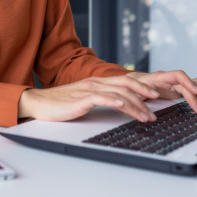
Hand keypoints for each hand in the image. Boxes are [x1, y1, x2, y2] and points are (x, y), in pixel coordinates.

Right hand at [18, 74, 163, 122]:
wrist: (39, 103)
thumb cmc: (61, 104)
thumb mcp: (84, 99)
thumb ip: (100, 98)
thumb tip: (118, 106)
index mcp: (97, 82)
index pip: (124, 81)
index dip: (141, 87)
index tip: (155, 96)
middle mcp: (95, 83)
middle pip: (125, 85)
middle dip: (144, 94)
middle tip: (157, 103)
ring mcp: (88, 89)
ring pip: (117, 93)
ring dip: (135, 105)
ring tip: (146, 115)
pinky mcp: (80, 99)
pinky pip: (100, 98)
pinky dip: (114, 101)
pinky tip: (122, 106)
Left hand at [130, 70, 196, 114]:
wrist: (132, 83)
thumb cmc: (132, 86)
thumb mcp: (134, 91)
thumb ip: (142, 95)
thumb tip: (151, 102)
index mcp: (159, 77)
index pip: (177, 75)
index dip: (187, 82)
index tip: (195, 92)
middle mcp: (169, 78)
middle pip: (186, 84)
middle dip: (195, 96)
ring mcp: (173, 83)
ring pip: (191, 85)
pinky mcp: (176, 89)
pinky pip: (191, 88)